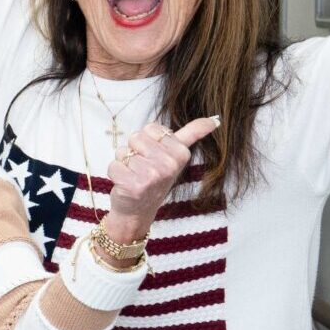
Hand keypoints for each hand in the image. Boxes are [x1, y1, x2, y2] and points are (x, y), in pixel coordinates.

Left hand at [104, 116, 220, 245]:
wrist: (139, 210)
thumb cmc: (155, 178)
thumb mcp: (176, 155)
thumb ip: (193, 134)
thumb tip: (215, 119)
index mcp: (180, 153)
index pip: (151, 128)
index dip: (148, 141)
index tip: (154, 156)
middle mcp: (168, 164)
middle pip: (136, 137)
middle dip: (135, 150)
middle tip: (143, 167)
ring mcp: (151, 176)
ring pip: (123, 151)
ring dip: (124, 163)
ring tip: (134, 175)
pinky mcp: (132, 185)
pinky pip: (114, 164)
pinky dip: (115, 173)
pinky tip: (126, 184)